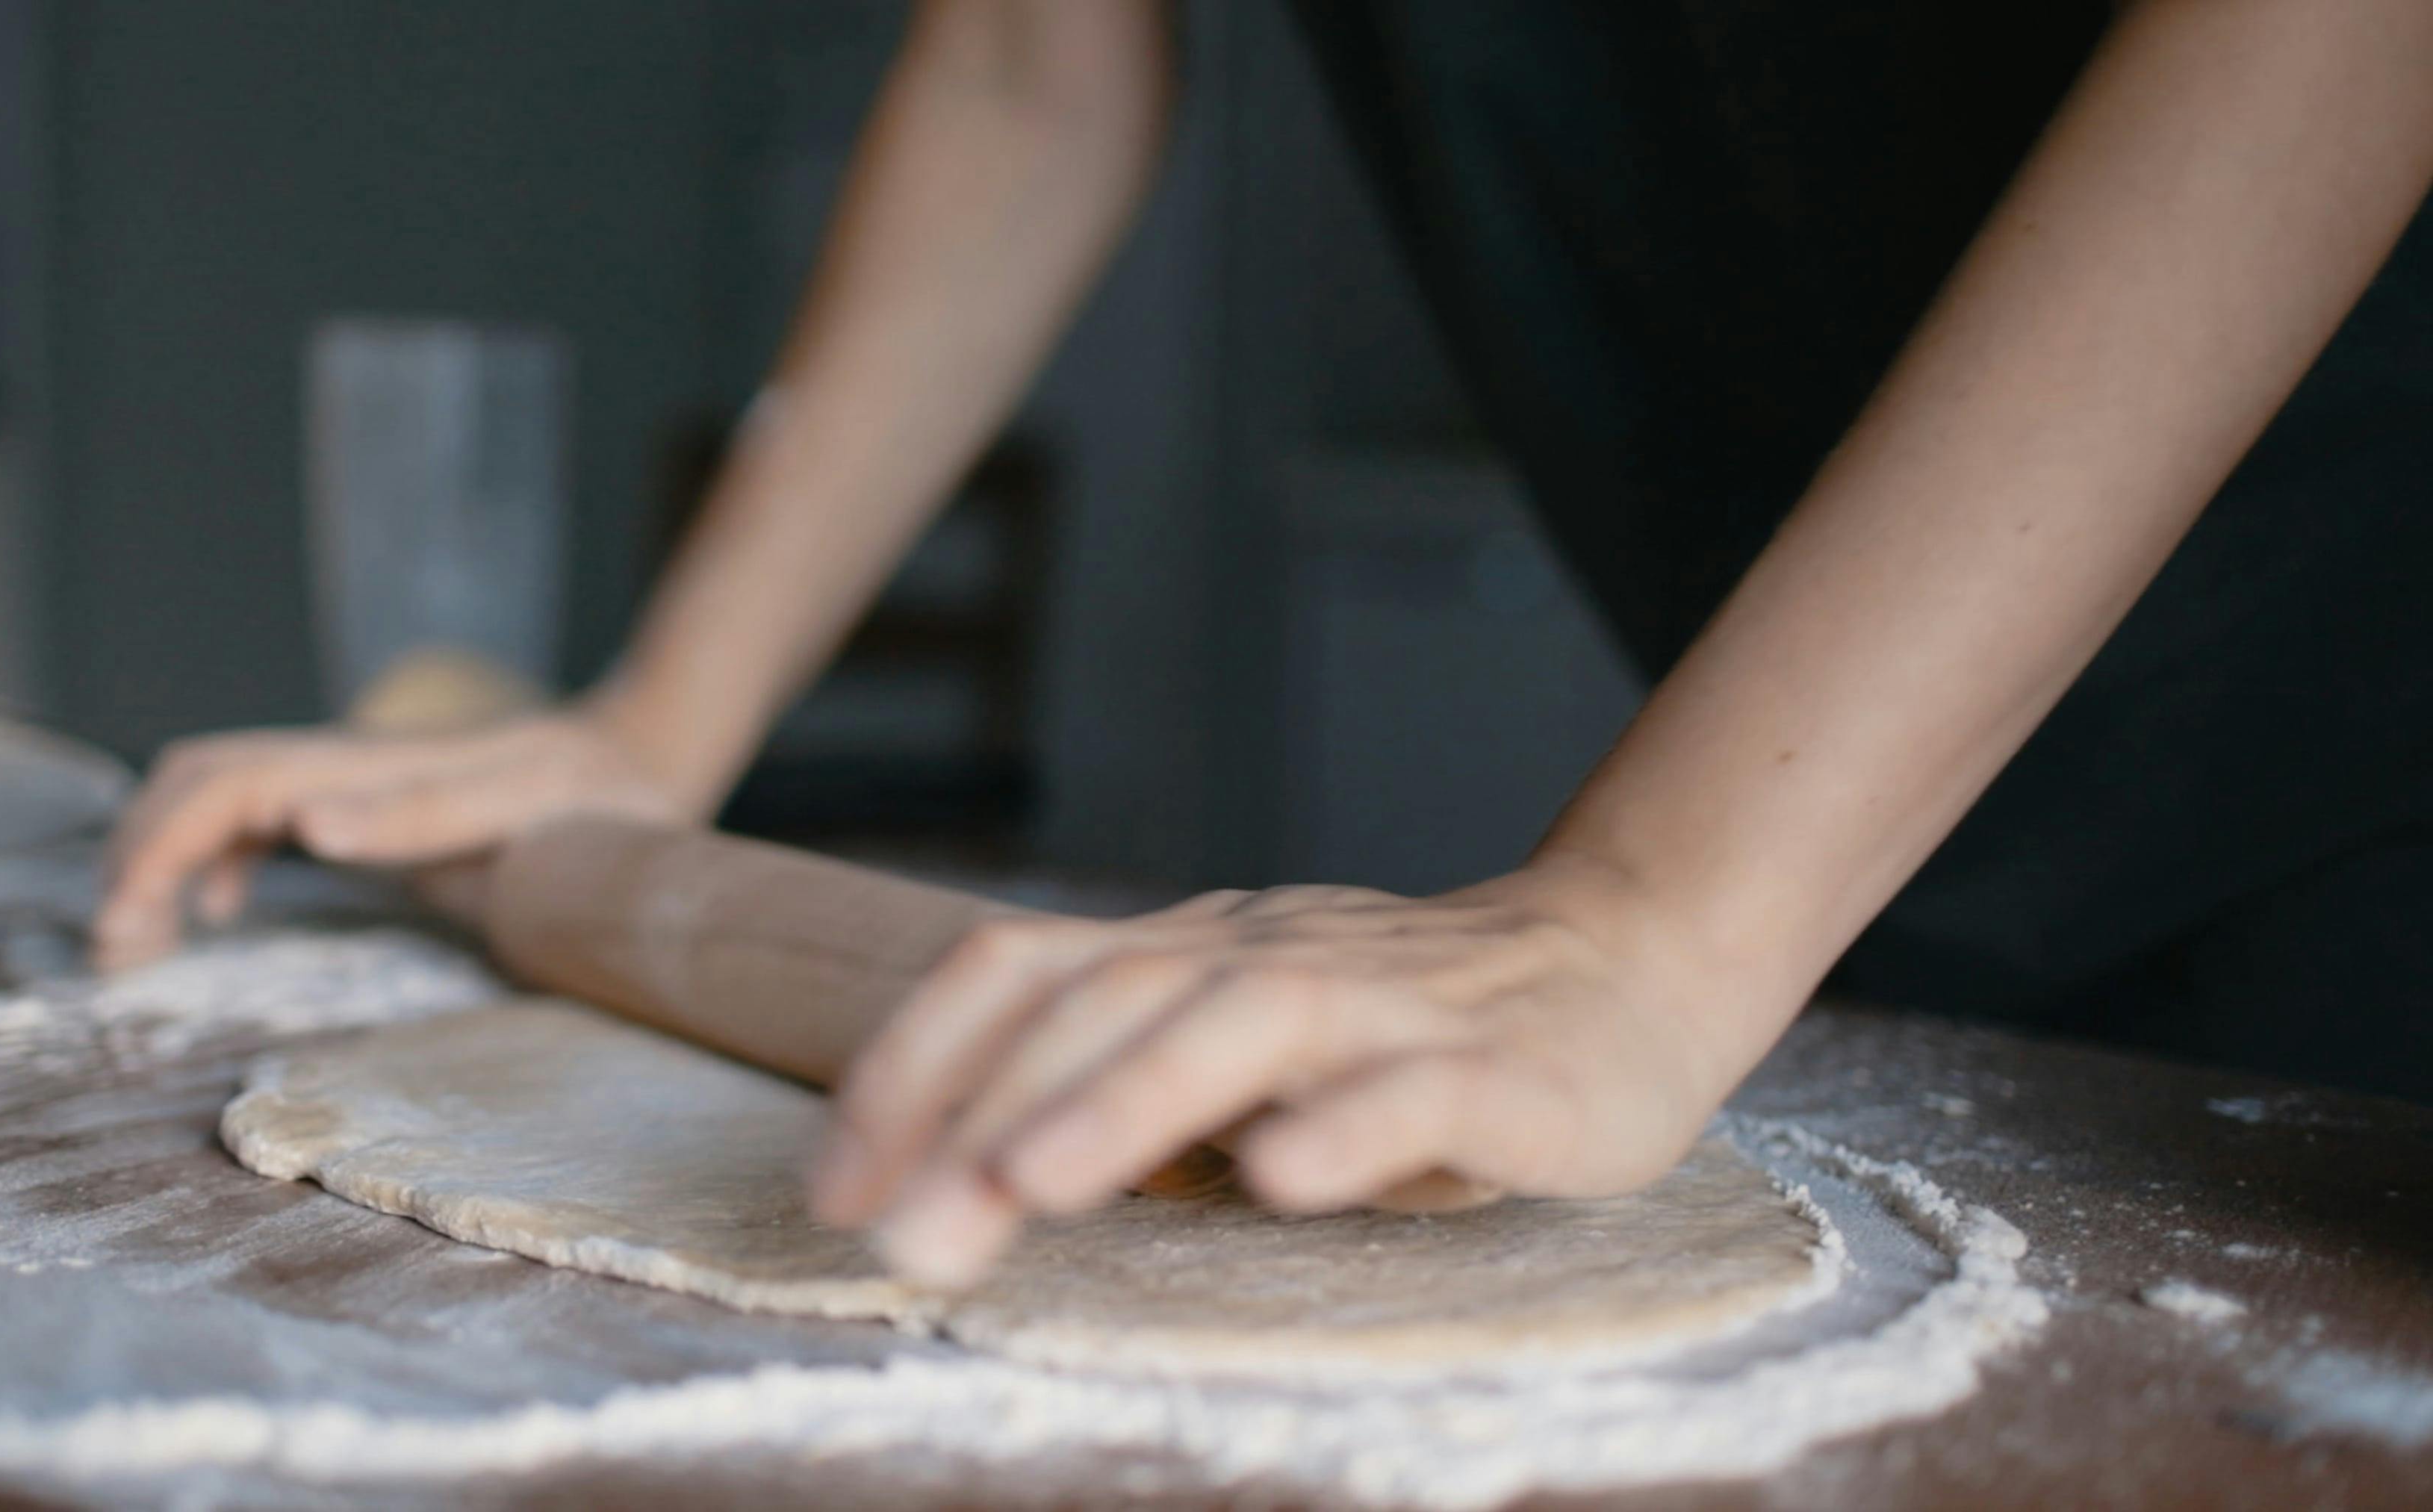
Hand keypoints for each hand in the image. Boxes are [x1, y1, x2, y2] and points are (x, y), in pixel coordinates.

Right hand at [92, 706, 690, 970]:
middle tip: (113, 951)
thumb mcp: (512, 808)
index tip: (123, 924)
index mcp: (360, 765)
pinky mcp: (361, 804)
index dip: (157, 848)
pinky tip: (213, 912)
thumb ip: (414, 816)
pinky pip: (257, 820)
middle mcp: (339, 764)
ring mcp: (346, 782)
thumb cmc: (583, 796)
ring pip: (216, 798)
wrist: (633, 765)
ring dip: (162, 858)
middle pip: (197, 782)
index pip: (222, 787)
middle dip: (136, 853)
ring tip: (135, 943)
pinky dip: (212, 862)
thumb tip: (305, 825)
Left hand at [807, 856, 1783, 1289]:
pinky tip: (1284, 1181)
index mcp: (1189, 954)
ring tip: (1030, 1188)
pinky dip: (1344, 1130)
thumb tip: (967, 1174)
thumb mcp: (1241, 1037)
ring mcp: (1382, 1003)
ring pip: (1237, 1025)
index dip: (910, 1066)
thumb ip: (1126, 1082)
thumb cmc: (1403, 1029)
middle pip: (1101, 1005)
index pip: (1016, 971)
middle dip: (982, 1118)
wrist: (1627, 960)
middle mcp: (1264, 958)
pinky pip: (1415, 1088)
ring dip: (1123, 1105)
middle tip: (900, 1240)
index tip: (833, 1187)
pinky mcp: (1498, 1065)